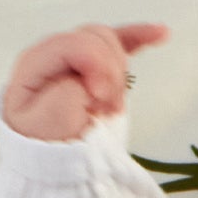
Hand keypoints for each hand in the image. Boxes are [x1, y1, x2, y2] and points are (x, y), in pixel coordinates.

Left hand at [1, 23, 168, 141]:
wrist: (51, 164)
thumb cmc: (45, 145)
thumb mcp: (49, 123)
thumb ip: (70, 92)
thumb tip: (93, 81)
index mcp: (36, 61)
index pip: (77, 44)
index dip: (97, 66)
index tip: (101, 99)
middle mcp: (54, 53)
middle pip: (96, 39)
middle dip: (110, 72)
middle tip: (107, 108)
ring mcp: (74, 58)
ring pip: (110, 43)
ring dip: (120, 73)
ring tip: (111, 107)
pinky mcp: (94, 67)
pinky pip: (119, 43)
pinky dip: (140, 38)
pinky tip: (161, 33)